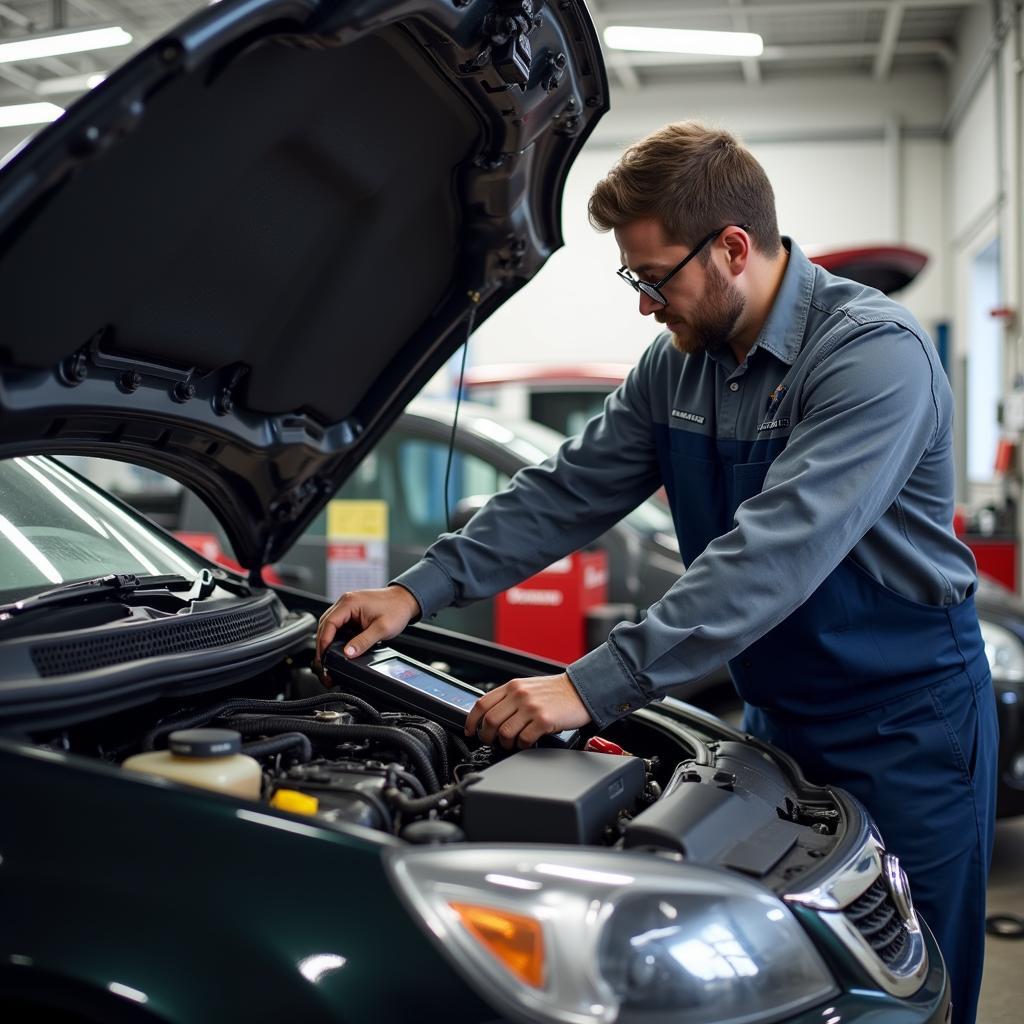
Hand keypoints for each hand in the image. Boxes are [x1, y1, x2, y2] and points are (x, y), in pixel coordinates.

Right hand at [314, 585, 420, 672]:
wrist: (406, 600)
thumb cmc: (396, 609)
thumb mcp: (382, 629)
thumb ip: (364, 641)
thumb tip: (348, 653)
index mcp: (349, 602)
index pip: (328, 623)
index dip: (323, 642)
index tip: (323, 657)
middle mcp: (345, 602)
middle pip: (325, 625)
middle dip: (322, 645)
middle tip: (324, 663)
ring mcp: (347, 607)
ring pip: (330, 626)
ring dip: (327, 641)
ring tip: (328, 658)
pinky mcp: (351, 612)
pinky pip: (338, 625)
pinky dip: (335, 637)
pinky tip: (337, 649)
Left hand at [465, 673, 591, 749]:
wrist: (581, 690)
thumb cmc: (556, 692)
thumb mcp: (528, 687)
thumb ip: (509, 698)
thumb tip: (490, 716)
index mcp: (512, 686)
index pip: (482, 704)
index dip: (471, 721)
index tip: (471, 731)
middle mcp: (519, 695)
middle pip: (490, 721)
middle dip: (487, 736)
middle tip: (492, 742)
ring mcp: (531, 707)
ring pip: (504, 732)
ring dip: (505, 743)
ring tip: (511, 743)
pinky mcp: (544, 720)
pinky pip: (524, 739)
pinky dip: (522, 745)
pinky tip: (527, 742)